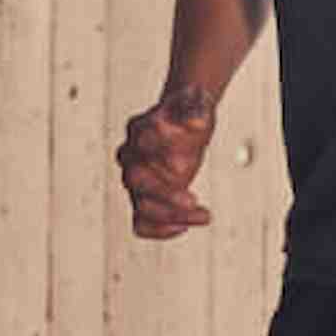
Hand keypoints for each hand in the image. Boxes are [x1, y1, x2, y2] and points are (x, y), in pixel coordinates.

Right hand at [116, 86, 216, 239]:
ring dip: (171, 215)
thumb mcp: (197, 105)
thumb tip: (197, 124)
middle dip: (165, 193)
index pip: (143, 142)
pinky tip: (186, 226)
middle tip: (194, 199)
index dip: (163, 152)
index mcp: (140, 129)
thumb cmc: (189, 113)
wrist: (185, 122)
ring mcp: (135, 180)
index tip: (185, 161)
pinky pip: (141, 224)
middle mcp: (131, 156)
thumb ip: (196, 111)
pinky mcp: (144, 198)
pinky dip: (161, 230)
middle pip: (137, 180)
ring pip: (140, 207)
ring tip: (203, 215)